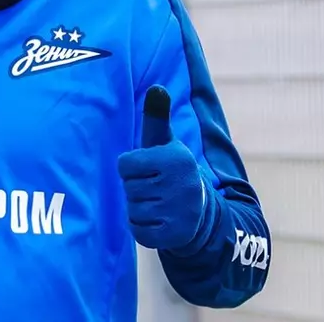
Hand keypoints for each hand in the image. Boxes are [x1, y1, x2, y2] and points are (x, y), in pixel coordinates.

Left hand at [117, 85, 207, 250]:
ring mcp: (179, 212)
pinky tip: (159, 219)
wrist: (199, 211)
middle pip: (128, 187)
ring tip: (158, 202)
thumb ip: (157, 117)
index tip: (148, 168)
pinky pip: (138, 230)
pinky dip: (142, 226)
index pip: (124, 164)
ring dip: (139, 207)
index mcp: (176, 158)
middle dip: (136, 188)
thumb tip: (157, 88)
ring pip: (132, 209)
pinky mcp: (174, 235)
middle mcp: (181, 185)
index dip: (131, 167)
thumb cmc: (170, 170)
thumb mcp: (165, 143)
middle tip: (155, 187)